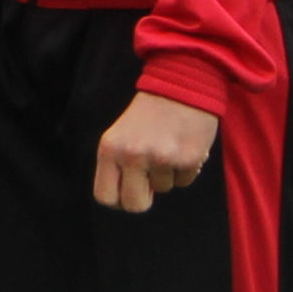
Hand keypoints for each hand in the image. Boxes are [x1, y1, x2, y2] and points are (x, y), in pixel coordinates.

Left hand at [94, 92, 220, 214]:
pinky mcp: (187, 158)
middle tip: (149, 183)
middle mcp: (132, 155)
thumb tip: (125, 200)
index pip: (105, 197)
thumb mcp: (119, 136)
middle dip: (143, 199)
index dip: (118, 200)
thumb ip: (117, 165)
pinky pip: (184, 182)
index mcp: (109, 149)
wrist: (180, 87)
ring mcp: (161, 158)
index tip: (127, 192)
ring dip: (167, 175)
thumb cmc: (147, 116)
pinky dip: (185, 170)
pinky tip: (182, 148)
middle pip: (134, 204)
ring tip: (168, 148)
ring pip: (163, 189)